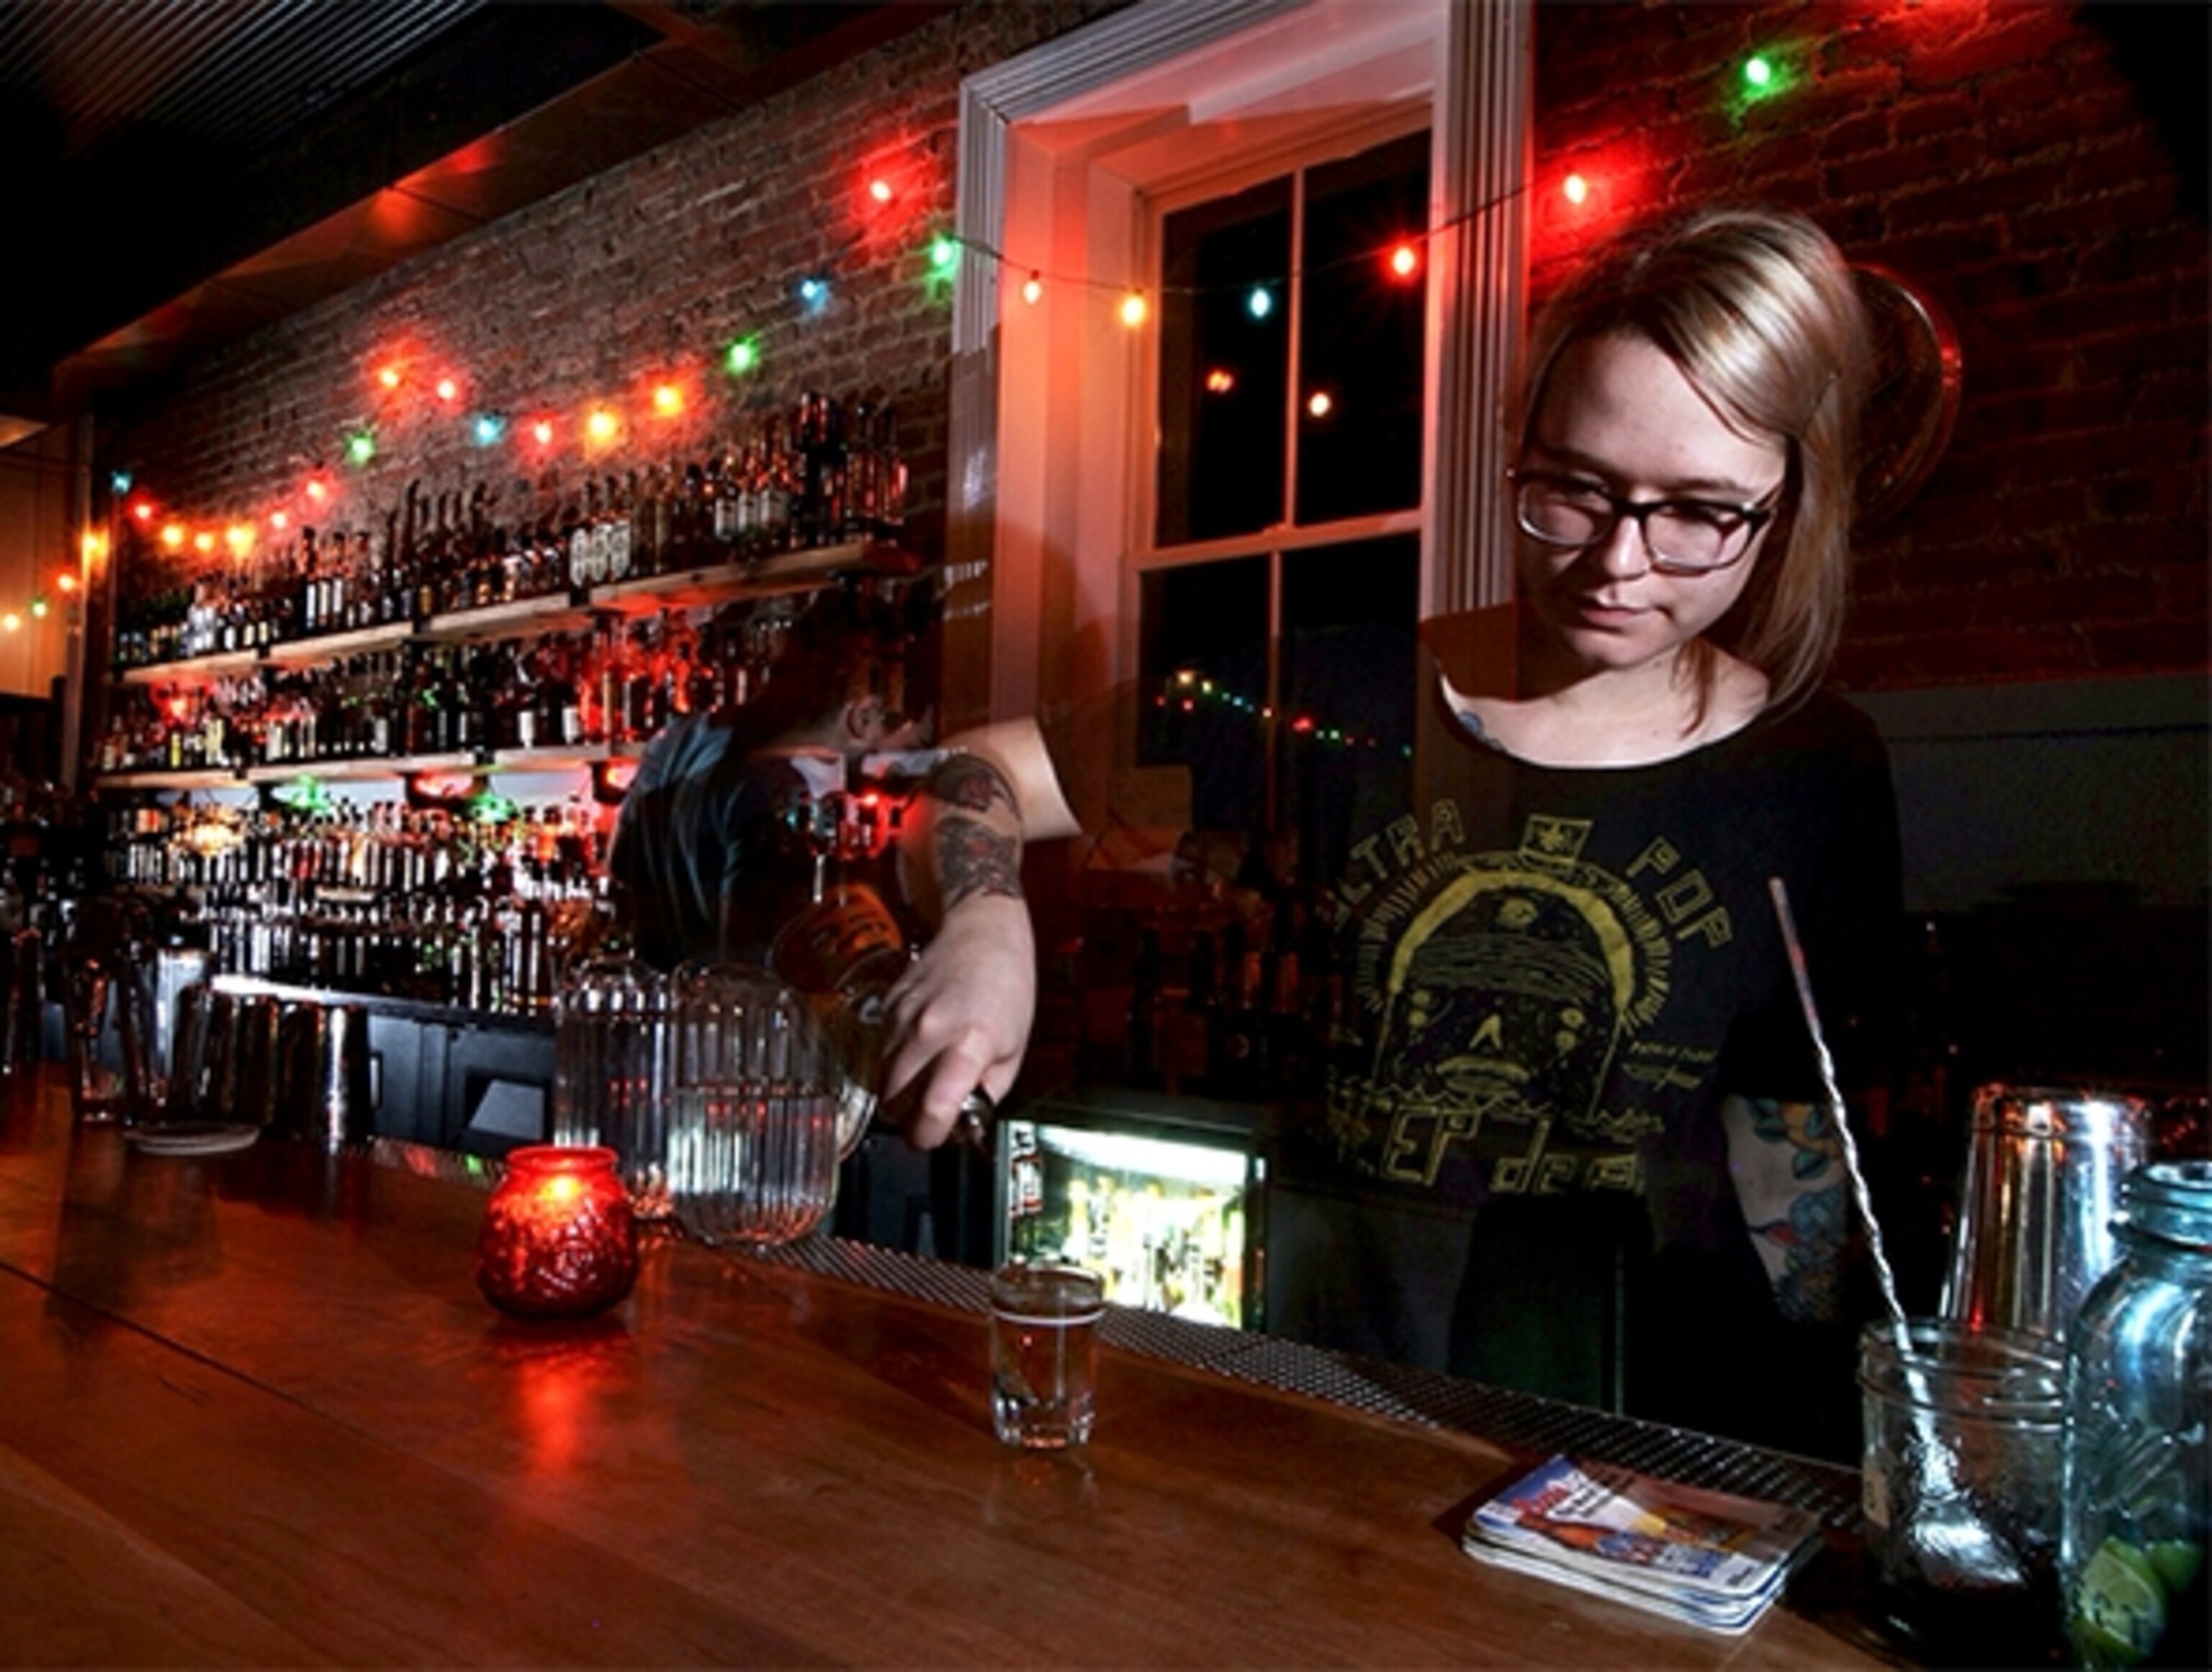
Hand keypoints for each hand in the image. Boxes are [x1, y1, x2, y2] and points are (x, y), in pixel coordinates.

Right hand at [879, 894, 1034, 1148]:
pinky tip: (919, 1053)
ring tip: (925, 1084)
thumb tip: (964, 1124)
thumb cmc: (1008, 985)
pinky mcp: (888, 1007)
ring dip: (898, 1093)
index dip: (929, 1136)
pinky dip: (894, 1064)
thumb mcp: (1015, 1048)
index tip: (934, 1139)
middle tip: (929, 1118)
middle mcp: (929, 1029)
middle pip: (894, 1100)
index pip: (933, 1108)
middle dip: (908, 1119)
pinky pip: (880, 1052)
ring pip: (881, 1078)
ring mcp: (903, 1016)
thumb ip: (988, 1092)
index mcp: (969, 1042)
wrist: (983, 931)